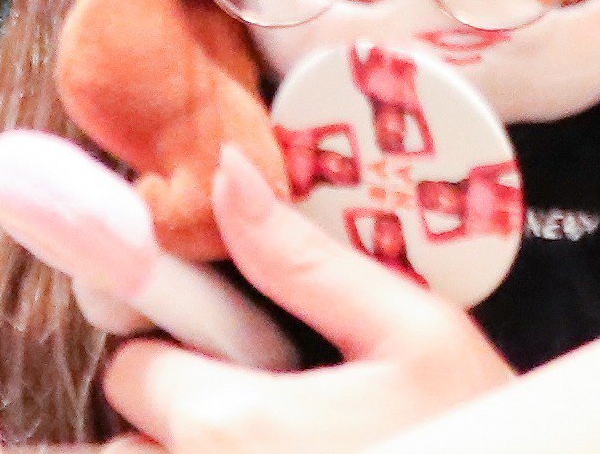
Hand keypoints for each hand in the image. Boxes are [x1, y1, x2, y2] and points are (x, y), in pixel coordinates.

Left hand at [100, 145, 511, 453]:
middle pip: (125, 443)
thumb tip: (225, 173)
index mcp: (233, 427)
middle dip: (172, 414)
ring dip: (185, 452)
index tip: (227, 339)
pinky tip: (284, 453)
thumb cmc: (474, 422)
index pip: (131, 372)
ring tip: (273, 439)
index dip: (173, 345)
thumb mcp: (407, 329)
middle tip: (254, 395)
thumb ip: (301, 260)